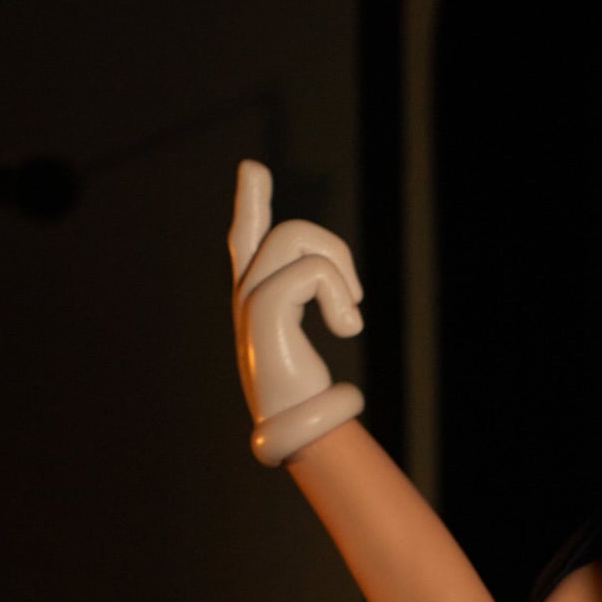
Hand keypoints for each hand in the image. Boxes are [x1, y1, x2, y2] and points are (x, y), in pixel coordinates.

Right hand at [227, 158, 363, 453]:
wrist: (302, 432)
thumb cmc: (310, 399)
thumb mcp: (314, 352)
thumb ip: (321, 326)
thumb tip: (345, 303)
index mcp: (257, 298)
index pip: (245, 241)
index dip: (251, 204)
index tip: (253, 169)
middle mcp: (246, 294)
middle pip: (286, 231)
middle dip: (332, 248)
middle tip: (356, 299)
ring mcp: (250, 300)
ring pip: (296, 239)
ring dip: (339, 270)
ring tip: (351, 316)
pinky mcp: (263, 312)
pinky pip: (309, 272)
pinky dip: (338, 294)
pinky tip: (348, 328)